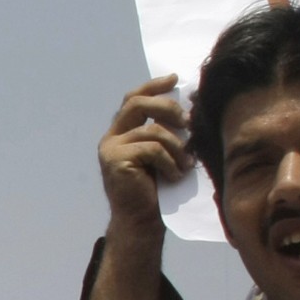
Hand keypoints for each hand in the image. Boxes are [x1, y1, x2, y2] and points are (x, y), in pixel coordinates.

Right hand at [98, 73, 191, 245]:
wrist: (141, 220)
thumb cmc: (157, 189)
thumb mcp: (164, 152)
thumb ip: (166, 131)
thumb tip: (188, 108)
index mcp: (122, 132)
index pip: (134, 98)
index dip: (153, 86)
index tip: (175, 79)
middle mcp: (112, 137)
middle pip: (136, 103)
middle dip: (166, 107)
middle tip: (187, 121)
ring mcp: (111, 149)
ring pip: (151, 130)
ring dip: (176, 145)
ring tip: (186, 163)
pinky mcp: (115, 161)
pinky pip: (151, 149)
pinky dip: (170, 162)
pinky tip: (174, 175)